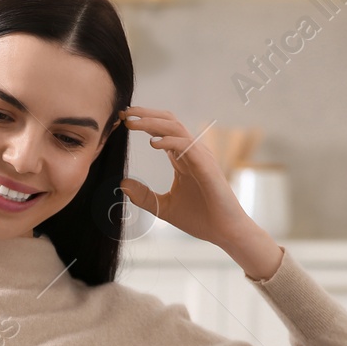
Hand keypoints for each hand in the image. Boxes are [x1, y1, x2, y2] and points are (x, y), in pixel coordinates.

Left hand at [116, 108, 257, 246]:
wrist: (224, 232)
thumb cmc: (200, 218)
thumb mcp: (164, 207)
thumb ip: (144, 196)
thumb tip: (122, 184)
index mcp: (181, 159)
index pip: (162, 131)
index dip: (144, 123)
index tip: (123, 120)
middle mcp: (191, 153)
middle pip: (168, 122)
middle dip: (146, 114)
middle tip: (125, 113)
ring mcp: (200, 157)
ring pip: (176, 128)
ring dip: (153, 122)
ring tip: (133, 123)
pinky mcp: (207, 166)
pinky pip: (187, 146)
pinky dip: (169, 141)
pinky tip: (153, 143)